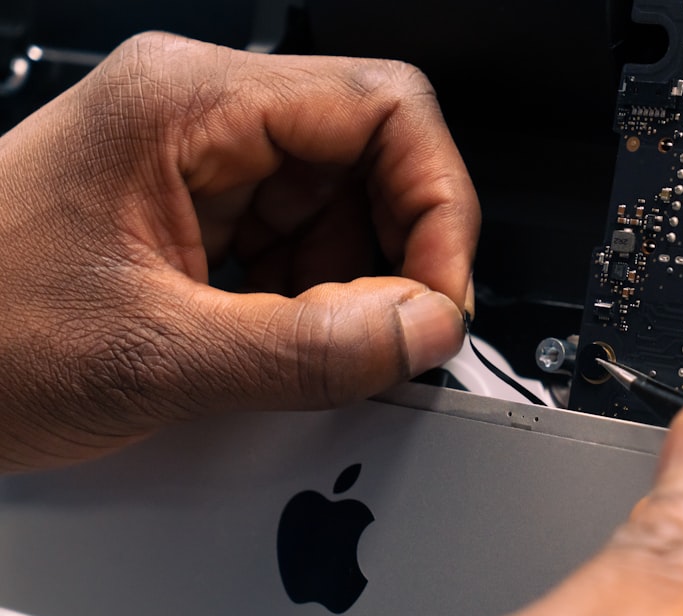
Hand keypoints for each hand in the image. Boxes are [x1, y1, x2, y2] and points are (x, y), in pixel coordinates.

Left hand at [0, 32, 478, 470]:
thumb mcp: (153, 354)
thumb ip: (308, 350)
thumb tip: (421, 331)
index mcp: (187, 103)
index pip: (383, 106)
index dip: (437, 202)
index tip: (441, 292)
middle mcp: (200, 119)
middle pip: (371, 159)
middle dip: (396, 256)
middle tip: (389, 338)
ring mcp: (197, 167)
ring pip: (342, 211)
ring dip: (353, 290)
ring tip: (316, 355)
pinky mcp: (194, 218)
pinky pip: (298, 248)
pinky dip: (314, 305)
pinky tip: (281, 348)